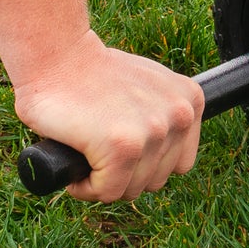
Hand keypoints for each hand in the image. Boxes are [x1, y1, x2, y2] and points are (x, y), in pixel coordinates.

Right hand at [12, 31, 204, 200]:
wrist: (58, 55)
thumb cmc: (92, 72)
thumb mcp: (147, 86)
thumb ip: (163, 114)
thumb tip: (162, 153)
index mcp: (190, 100)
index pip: (178, 162)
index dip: (144, 161)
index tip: (119, 142)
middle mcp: (179, 116)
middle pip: (155, 180)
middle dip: (123, 172)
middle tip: (97, 144)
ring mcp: (153, 133)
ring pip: (131, 189)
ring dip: (104, 179)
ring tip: (87, 147)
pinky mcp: (124, 149)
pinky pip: (107, 192)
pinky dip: (85, 187)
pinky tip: (76, 158)